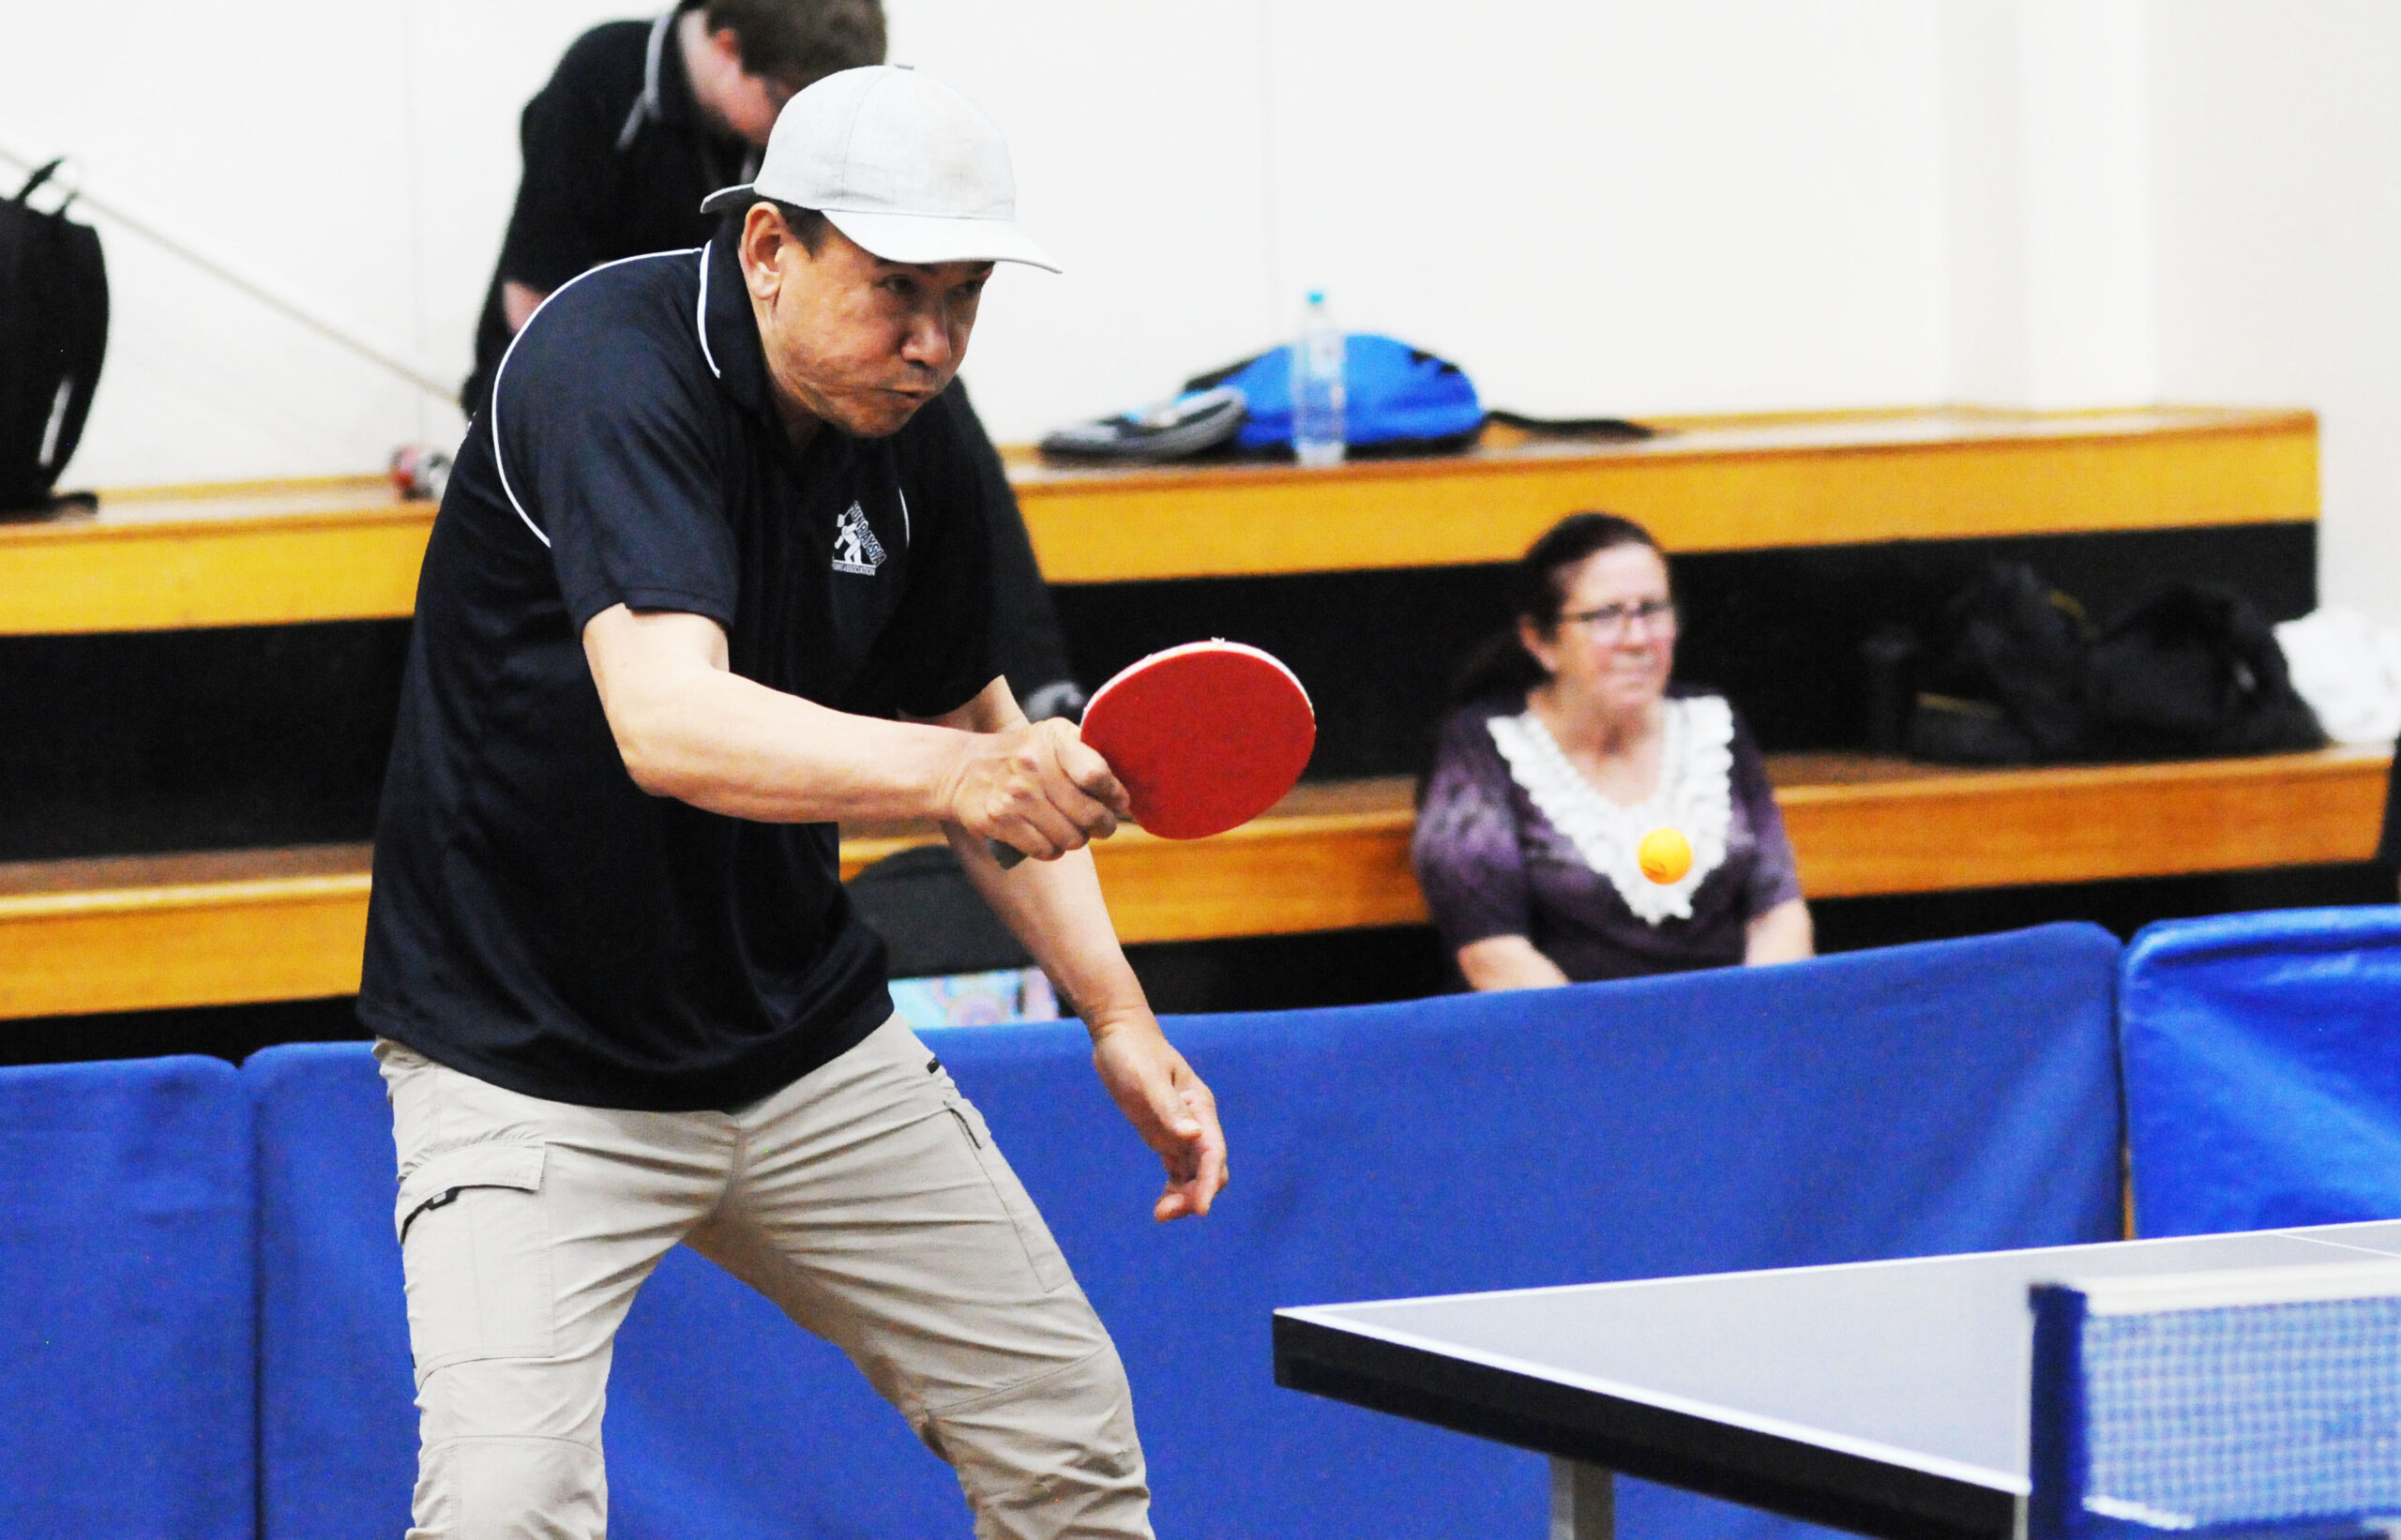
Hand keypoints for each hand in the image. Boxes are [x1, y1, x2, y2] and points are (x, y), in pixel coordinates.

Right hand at [943, 718, 1129, 861]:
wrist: (963, 770)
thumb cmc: (1022, 757)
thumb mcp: (1053, 739)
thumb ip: (1088, 756)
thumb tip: (1123, 799)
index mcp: (1054, 739)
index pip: (1097, 775)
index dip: (1115, 795)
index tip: (1117, 802)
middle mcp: (1033, 765)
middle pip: (1091, 815)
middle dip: (1102, 825)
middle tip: (1099, 824)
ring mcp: (1015, 794)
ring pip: (1072, 839)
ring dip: (1075, 839)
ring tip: (1068, 828)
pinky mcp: (999, 820)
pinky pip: (1046, 851)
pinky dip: (1052, 850)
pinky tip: (1046, 837)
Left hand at [1090, 1016, 1227, 1220]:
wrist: (1119, 1036)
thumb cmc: (1132, 1052)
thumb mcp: (1146, 1079)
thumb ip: (1169, 1108)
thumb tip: (1193, 1136)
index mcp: (1199, 1106)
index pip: (1213, 1151)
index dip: (1209, 1181)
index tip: (1201, 1209)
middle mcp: (1196, 1122)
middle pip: (1209, 1169)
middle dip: (1196, 1194)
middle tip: (1165, 1213)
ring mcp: (1182, 1131)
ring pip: (1195, 1174)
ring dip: (1185, 1197)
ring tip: (1160, 1214)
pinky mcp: (1165, 1136)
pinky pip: (1179, 1171)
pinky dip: (1175, 1190)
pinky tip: (1161, 1205)